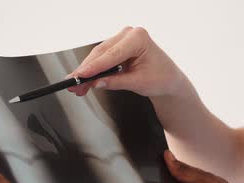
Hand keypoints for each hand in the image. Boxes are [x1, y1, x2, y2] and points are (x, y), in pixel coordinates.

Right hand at [68, 26, 191, 97]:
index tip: (80, 76)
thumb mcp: (138, 83)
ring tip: (78, 87)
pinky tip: (85, 81)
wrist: (168, 79)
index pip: (111, 54)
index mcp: (138, 38)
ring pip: (99, 56)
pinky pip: (102, 58)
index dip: (93, 67)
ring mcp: (122, 39)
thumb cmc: (161, 78)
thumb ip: (116, 82)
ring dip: (87, 72)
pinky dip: (94, 71)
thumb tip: (97, 83)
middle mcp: (129, 34)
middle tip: (74, 85)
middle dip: (86, 71)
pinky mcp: (118, 47)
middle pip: (101, 53)